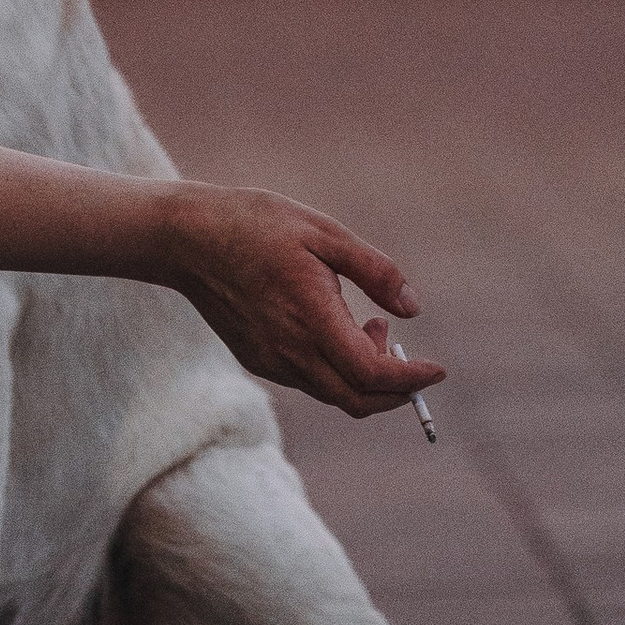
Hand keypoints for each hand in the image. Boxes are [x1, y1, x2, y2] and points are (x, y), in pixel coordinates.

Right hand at [158, 186, 447, 417]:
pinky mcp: (257, 359)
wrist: (187, 238)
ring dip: (365, 377)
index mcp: (311, 318)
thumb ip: (374, 270)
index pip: (373, 374)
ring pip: (333, 394)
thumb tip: (413, 309)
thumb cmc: (256, 225)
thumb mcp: (323, 232)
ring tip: (368, 324)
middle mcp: (290, 351)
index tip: (437, 369)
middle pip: (357, 400)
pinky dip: (337, 370)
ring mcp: (271, 360)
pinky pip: (309, 381)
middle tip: (406, 352)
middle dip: (395, 390)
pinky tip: (334, 328)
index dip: (411, 378)